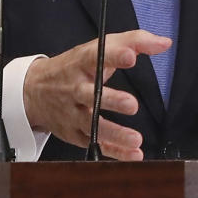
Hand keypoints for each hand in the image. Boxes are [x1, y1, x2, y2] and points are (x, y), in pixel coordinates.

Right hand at [22, 30, 170, 160]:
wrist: (34, 91)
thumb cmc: (74, 67)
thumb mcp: (99, 48)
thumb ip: (134, 42)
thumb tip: (164, 43)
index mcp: (81, 63)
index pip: (95, 57)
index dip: (113, 56)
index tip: (130, 56)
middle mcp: (75, 89)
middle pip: (89, 94)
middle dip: (111, 100)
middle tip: (131, 104)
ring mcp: (72, 114)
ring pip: (91, 125)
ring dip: (114, 134)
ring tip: (136, 139)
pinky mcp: (74, 134)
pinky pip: (95, 144)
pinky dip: (114, 152)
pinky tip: (133, 154)